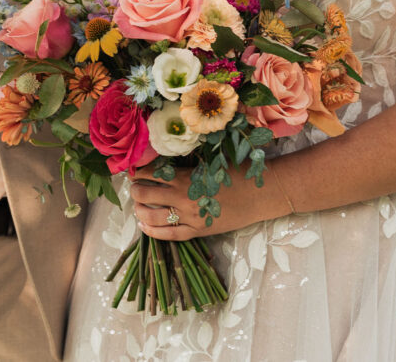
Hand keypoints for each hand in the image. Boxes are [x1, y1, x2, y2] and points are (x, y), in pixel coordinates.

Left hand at [128, 164, 264, 240]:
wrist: (262, 193)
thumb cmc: (240, 172)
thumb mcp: (210, 163)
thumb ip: (188, 164)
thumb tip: (165, 161)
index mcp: (187, 177)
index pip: (152, 173)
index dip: (138, 171)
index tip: (132, 168)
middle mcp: (184, 198)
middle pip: (147, 194)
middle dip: (136, 189)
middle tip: (133, 185)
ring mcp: (191, 217)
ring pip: (153, 216)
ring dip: (139, 209)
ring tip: (136, 204)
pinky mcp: (200, 231)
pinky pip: (171, 235)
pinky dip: (154, 232)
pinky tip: (144, 226)